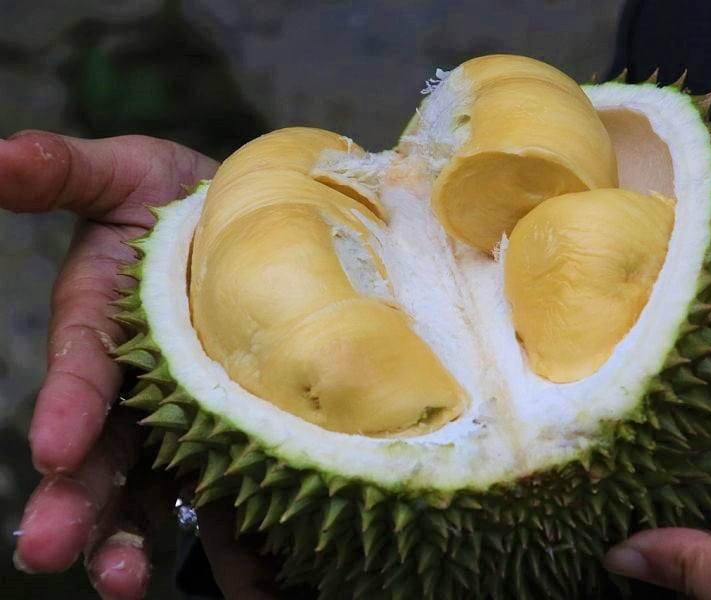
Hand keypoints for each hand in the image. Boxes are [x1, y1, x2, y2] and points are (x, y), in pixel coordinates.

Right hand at [3, 130, 216, 597]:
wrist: (256, 227)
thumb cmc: (183, 199)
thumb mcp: (126, 173)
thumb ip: (66, 172)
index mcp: (103, 333)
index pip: (80, 377)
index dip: (67, 409)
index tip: (56, 448)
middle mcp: (135, 393)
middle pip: (102, 457)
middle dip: (79, 505)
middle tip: (58, 553)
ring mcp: (183, 425)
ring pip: (154, 494)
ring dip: (138, 542)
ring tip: (129, 585)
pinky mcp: (233, 442)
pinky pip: (234, 499)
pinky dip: (239, 546)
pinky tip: (251, 586)